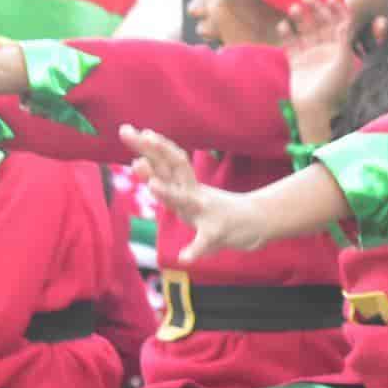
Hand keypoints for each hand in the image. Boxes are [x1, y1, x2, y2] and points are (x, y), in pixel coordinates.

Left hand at [122, 124, 262, 262]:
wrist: (256, 222)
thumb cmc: (215, 209)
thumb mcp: (188, 193)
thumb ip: (164, 180)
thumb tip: (137, 161)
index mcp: (187, 184)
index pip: (166, 160)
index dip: (149, 146)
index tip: (131, 130)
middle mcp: (194, 192)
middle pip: (173, 167)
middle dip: (155, 152)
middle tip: (140, 134)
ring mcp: (206, 211)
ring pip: (185, 199)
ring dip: (168, 193)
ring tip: (152, 186)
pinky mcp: (217, 233)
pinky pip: (204, 241)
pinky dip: (195, 249)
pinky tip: (185, 257)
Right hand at [280, 0, 357, 142]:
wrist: (315, 110)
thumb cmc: (334, 87)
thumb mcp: (344, 62)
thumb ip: (345, 41)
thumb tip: (347, 20)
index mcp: (342, 48)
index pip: (340, 24)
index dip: (336, 10)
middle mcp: (327, 49)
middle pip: (321, 24)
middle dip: (316, 10)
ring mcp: (311, 55)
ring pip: (305, 31)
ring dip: (300, 19)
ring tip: (294, 7)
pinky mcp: (296, 62)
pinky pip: (290, 45)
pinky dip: (286, 34)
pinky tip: (283, 24)